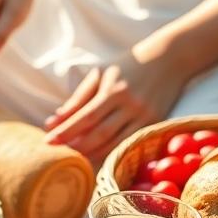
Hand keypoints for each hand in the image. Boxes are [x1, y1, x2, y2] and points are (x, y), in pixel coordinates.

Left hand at [43, 51, 181, 161]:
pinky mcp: (156, 123)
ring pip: (115, 143)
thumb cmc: (127, 66)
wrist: (169, 58)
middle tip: (58, 155)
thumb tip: (52, 122)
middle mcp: (130, 105)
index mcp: (113, 90)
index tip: (48, 142)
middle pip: (99, 134)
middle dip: (77, 147)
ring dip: (92, 154)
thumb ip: (77, 99)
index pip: (85, 117)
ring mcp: (145, 116)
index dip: (66, 132)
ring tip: (74, 159)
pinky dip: (112, 152)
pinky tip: (97, 157)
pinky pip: (129, 143)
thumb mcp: (100, 74)